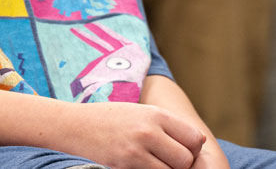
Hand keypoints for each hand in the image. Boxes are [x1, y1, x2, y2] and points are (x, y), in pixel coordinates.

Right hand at [59, 102, 206, 168]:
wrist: (76, 125)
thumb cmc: (112, 118)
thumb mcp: (142, 112)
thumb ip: (170, 124)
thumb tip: (198, 141)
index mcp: (157, 114)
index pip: (194, 138)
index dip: (192, 149)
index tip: (182, 150)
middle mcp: (149, 130)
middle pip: (185, 159)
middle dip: (182, 165)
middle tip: (168, 162)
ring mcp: (136, 150)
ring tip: (154, 164)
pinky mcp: (125, 165)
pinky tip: (142, 167)